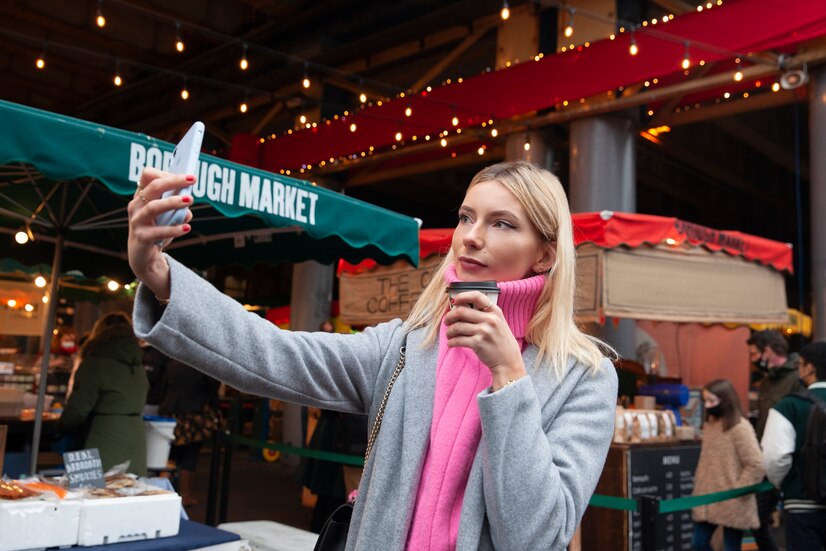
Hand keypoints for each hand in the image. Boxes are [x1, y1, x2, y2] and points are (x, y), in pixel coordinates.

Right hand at [127, 167, 193, 298]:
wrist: (144, 257)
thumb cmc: (158, 230)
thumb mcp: (168, 215)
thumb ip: (178, 206)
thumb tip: (188, 199)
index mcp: (141, 196)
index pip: (148, 175)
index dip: (166, 173)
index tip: (185, 177)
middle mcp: (136, 206)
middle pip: (152, 187)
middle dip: (174, 181)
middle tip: (192, 180)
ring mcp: (137, 222)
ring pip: (153, 207)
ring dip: (173, 202)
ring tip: (190, 200)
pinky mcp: (141, 237)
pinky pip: (158, 232)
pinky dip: (174, 229)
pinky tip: (186, 227)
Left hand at [444, 291, 526, 389]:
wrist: (508, 360)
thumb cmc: (500, 341)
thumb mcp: (498, 322)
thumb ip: (484, 313)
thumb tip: (459, 307)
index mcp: (495, 311)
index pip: (477, 296)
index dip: (462, 296)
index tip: (454, 301)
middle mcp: (490, 320)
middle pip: (461, 311)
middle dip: (449, 316)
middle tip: (447, 321)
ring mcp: (484, 331)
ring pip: (457, 326)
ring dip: (449, 331)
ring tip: (449, 334)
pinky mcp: (478, 344)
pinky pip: (458, 340)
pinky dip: (451, 342)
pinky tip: (452, 343)